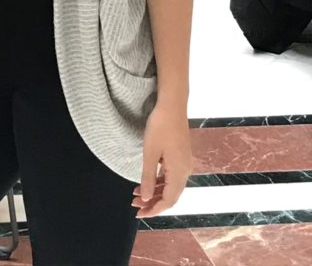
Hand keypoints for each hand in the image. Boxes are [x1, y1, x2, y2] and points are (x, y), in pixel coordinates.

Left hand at [131, 103, 190, 217]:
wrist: (172, 105)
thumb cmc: (160, 126)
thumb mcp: (150, 152)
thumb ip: (148, 177)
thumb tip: (145, 198)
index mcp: (179, 172)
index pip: (169, 200)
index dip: (154, 209)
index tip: (139, 214)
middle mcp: (185, 170)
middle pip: (170, 195)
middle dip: (152, 202)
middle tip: (134, 205)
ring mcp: (184, 163)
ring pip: (170, 186)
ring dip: (154, 192)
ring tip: (136, 194)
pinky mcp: (180, 156)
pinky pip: (170, 176)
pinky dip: (158, 181)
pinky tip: (146, 181)